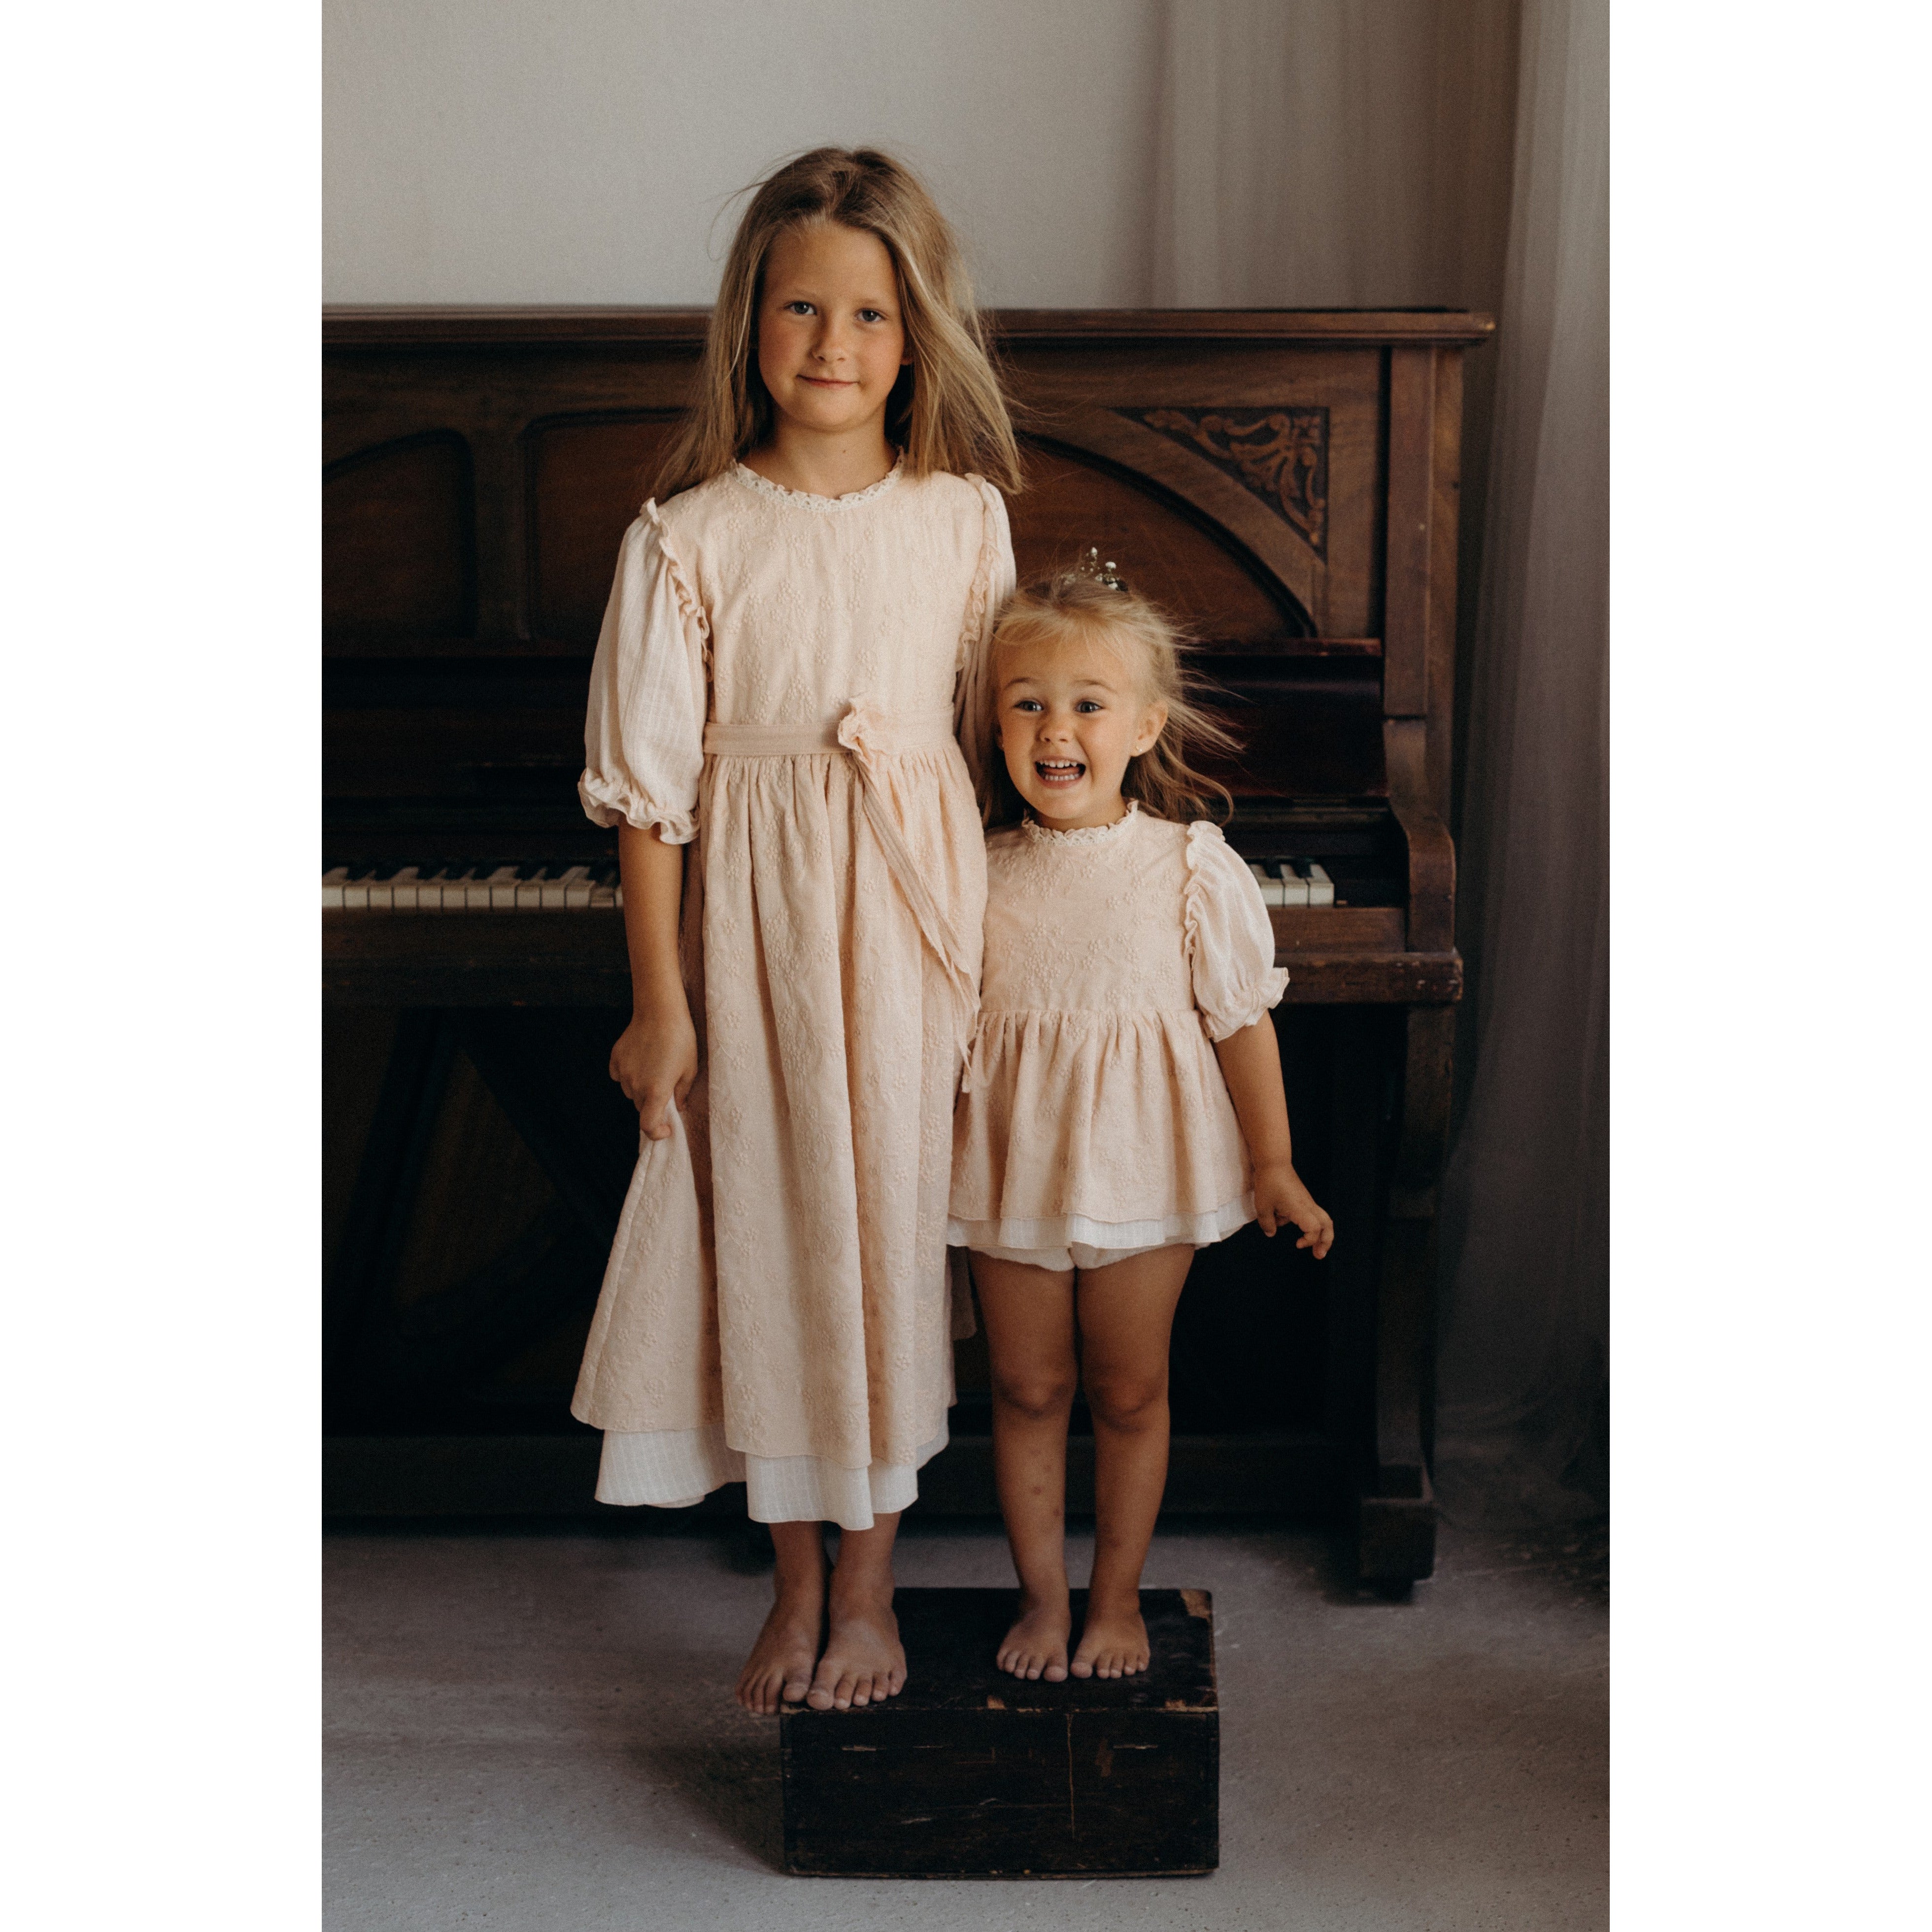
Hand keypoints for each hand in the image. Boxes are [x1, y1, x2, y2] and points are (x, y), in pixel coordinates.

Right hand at [609, 1000, 698, 1140]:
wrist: (660, 1010)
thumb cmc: (681, 1039)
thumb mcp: (690, 1069)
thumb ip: (682, 1092)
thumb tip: (678, 1107)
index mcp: (656, 1091)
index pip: (648, 1125)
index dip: (656, 1133)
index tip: (666, 1128)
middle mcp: (636, 1085)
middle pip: (641, 1106)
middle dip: (653, 1103)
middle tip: (666, 1086)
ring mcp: (623, 1072)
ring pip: (630, 1091)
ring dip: (641, 1088)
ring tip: (655, 1067)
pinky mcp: (615, 1058)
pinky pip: (619, 1075)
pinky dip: (628, 1073)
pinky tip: (641, 1059)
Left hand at [1253, 1160, 1333, 1258]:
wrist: (1273, 1162)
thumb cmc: (1269, 1182)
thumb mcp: (1263, 1206)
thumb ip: (1267, 1224)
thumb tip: (1271, 1233)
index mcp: (1301, 1209)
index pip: (1314, 1230)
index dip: (1309, 1240)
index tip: (1298, 1244)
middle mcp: (1308, 1206)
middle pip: (1327, 1225)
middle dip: (1326, 1241)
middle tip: (1319, 1255)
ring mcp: (1307, 1201)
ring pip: (1323, 1219)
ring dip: (1320, 1234)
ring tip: (1313, 1247)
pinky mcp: (1302, 1198)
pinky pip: (1308, 1213)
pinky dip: (1301, 1221)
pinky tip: (1280, 1218)